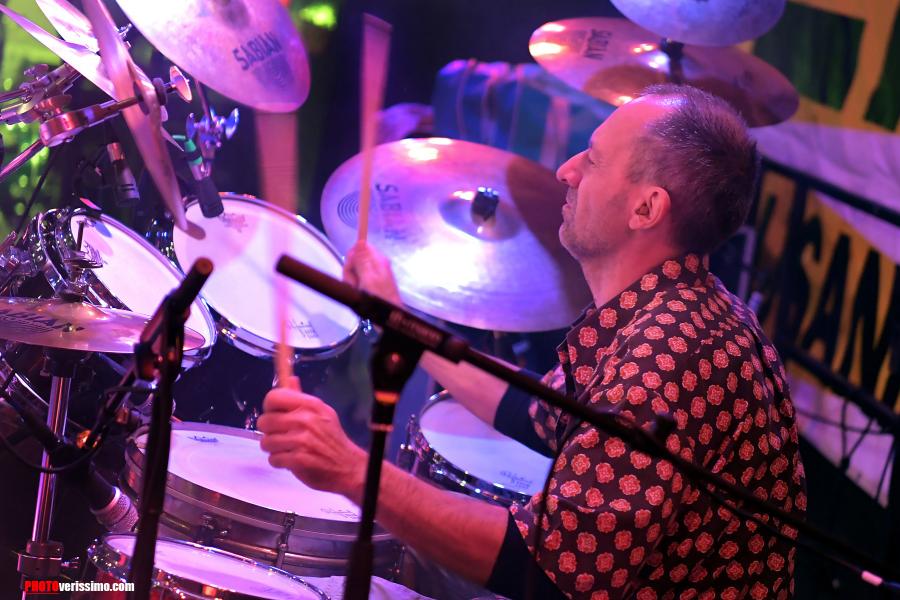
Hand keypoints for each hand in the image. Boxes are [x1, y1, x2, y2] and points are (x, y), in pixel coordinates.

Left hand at [257, 377, 365, 498]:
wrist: (347, 466)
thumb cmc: (331, 439)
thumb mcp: (322, 413)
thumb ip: (301, 398)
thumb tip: (290, 380)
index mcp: (311, 405)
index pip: (274, 397)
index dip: (270, 407)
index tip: (275, 414)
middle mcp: (305, 419)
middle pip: (265, 421)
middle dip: (269, 431)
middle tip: (281, 435)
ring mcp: (302, 440)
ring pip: (266, 442)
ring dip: (273, 449)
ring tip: (286, 449)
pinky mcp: (298, 459)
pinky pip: (273, 459)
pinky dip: (279, 462)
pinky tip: (291, 460)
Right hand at [343, 241, 401, 304]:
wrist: (388, 315)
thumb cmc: (379, 298)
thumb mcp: (368, 279)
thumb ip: (362, 260)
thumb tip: (360, 240)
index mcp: (377, 259)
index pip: (358, 247)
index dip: (351, 258)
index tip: (351, 270)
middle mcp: (376, 263)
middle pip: (355, 259)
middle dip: (350, 272)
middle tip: (355, 284)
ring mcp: (374, 272)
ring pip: (354, 271)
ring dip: (352, 281)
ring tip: (358, 291)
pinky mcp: (372, 281)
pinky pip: (358, 279)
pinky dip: (355, 287)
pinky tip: (359, 293)